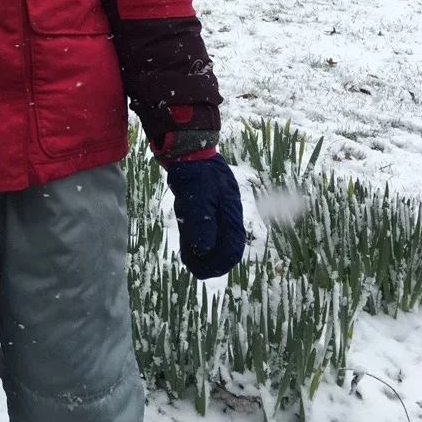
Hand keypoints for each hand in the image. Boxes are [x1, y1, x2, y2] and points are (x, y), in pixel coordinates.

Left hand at [165, 155, 245, 279]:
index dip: (220, 262)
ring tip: (191, 263)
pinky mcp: (207, 206)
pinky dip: (199, 242)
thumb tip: (205, 250)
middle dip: (213, 261)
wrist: (189, 150)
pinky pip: (206, 230)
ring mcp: (218, 210)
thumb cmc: (195, 172)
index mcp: (231, 211)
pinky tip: (188, 249)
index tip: (204, 271)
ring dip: (205, 254)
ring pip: (216, 239)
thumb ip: (201, 222)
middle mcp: (227, 213)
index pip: (232, 245)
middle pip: (226, 245)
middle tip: (196, 270)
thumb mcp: (197, 196)